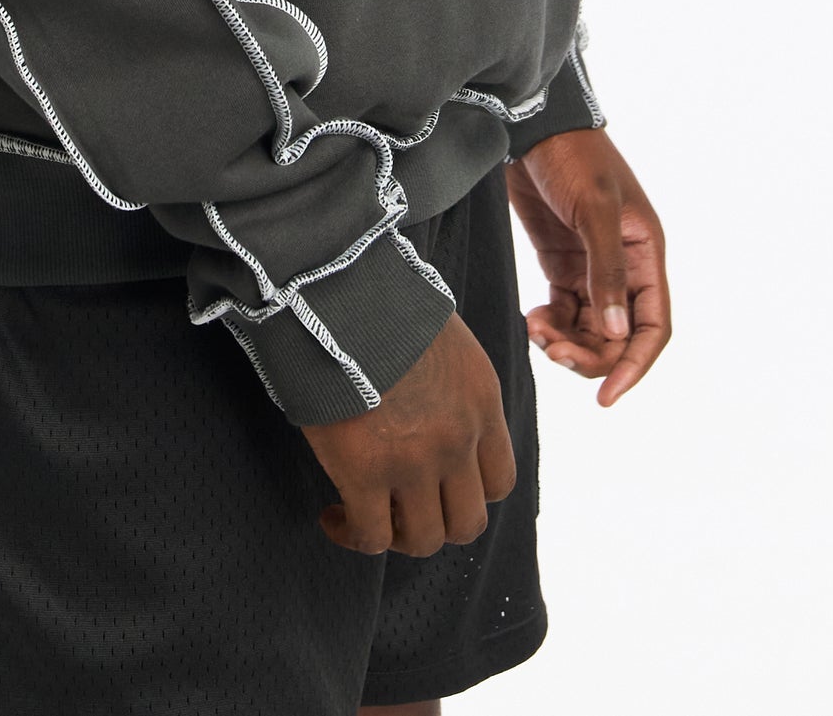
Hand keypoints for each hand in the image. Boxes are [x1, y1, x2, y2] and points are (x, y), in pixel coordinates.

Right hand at [300, 313, 515, 555]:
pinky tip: (332, 517)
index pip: (499, 480)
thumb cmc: (381, 301)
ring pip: (423, 539)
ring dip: (395, 536)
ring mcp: (414, 462)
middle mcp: (457, 439)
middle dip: (435, 523)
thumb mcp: (441, 336)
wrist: (342, 293)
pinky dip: (351, 534)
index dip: (468, 494)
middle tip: (400, 508)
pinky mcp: (366, 473)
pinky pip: (370, 536)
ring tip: (364, 515)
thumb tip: (426, 400)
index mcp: (480, 402)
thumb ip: (448, 381)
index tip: (437, 486)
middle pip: (467, 522)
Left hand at [505, 129, 670, 404]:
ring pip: (589, 328)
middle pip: (617, 335)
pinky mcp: (562, 261)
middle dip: (589, 355)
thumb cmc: (573, 157)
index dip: (634, 365)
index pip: (652, 326)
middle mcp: (624, 265)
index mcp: (645, 253)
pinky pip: (565, 310)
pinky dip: (551, 325)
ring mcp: (592, 265)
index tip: (607, 396)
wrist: (533, 126)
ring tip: (537, 334)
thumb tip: (617, 333)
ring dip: (567, 342)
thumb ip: (606, 271)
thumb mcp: (595, 210)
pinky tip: (533, 321)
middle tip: (552, 352)